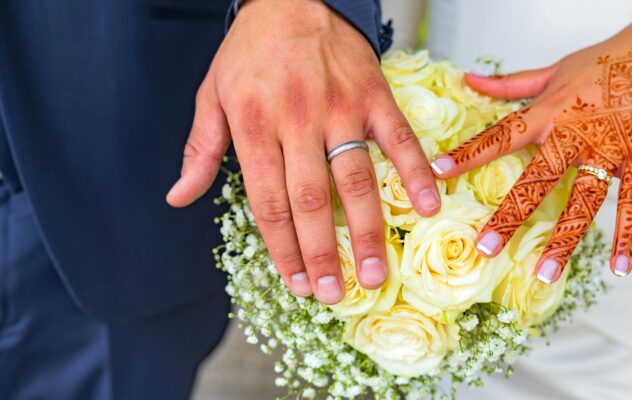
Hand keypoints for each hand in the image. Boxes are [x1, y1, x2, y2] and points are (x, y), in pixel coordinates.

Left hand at [166, 0, 440, 302]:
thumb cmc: (250, 51)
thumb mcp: (212, 95)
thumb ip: (200, 149)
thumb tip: (178, 198)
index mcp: (254, 125)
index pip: (269, 202)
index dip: (282, 249)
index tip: (296, 283)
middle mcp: (297, 120)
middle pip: (312, 200)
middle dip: (323, 253)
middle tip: (334, 294)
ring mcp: (340, 108)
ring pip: (356, 178)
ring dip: (368, 230)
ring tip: (377, 271)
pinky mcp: (373, 95)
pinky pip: (399, 139)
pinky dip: (414, 173)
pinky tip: (424, 207)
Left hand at [430, 4, 631, 282]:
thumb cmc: (608, 59)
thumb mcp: (556, 68)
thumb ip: (511, 83)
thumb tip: (468, 79)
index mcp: (550, 110)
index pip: (501, 135)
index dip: (469, 154)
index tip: (437, 173)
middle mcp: (576, 132)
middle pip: (538, 178)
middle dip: (510, 215)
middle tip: (484, 248)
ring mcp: (610, 148)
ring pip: (584, 200)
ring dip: (565, 239)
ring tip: (544, 274)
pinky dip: (630, 237)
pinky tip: (620, 269)